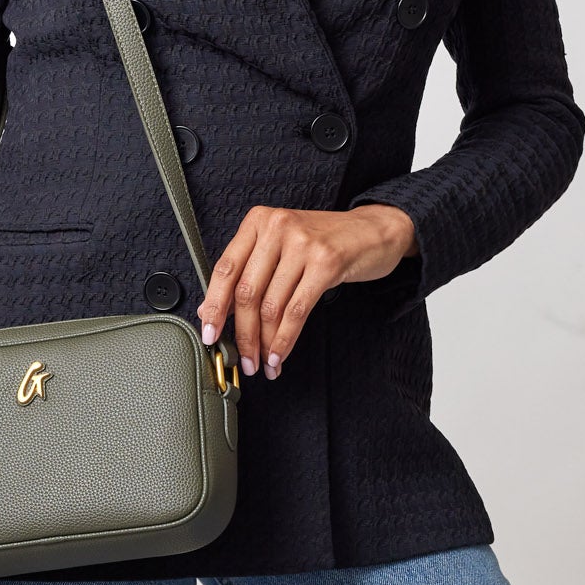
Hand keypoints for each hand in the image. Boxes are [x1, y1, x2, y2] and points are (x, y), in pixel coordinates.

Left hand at [198, 203, 417, 380]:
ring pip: (271, 306)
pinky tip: (280, 354)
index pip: (225, 269)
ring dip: (265, 342)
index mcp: (257, 221)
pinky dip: (285, 339)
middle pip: (247, 292)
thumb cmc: (324, 241)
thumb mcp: (280, 248)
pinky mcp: (326, 262)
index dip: (214, 306)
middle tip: (243, 359)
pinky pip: (297, 311)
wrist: (374, 230)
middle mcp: (277, 228)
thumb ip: (248, 273)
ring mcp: (302, 243)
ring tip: (264, 362)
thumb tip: (211, 310)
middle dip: (242, 333)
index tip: (210, 333)